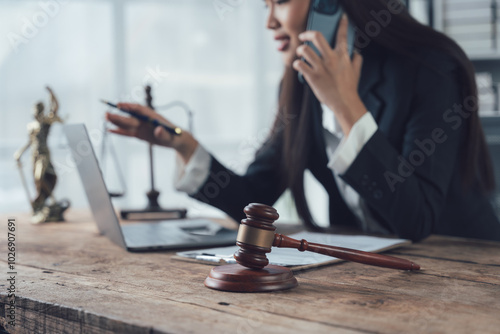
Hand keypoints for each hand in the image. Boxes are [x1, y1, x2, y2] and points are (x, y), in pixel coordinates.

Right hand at [105, 103, 197, 162]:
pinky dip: (119, 132)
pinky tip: (109, 130)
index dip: (129, 106)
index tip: (120, 105)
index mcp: (152, 116)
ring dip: (116, 121)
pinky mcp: (139, 134)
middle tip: (106, 113)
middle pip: (130, 116)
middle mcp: (144, 120)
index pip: (139, 109)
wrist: (175, 140)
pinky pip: (127, 133)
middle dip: (119, 114)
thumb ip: (163, 133)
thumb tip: (157, 129)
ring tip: (104, 117)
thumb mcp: (170, 136)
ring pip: (126, 124)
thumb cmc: (174, 136)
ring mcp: (141, 127)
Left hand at [293, 15, 366, 135]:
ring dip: (300, 50)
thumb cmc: (350, 88)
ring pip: (305, 50)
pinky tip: (299, 65)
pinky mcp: (312, 77)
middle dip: (307, 33)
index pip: (342, 35)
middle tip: (303, 36)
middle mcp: (331, 59)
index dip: (342, 24)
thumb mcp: (356, 71)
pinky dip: (297, 63)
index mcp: (342, 56)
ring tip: (301, 53)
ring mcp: (321, 68)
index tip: (342, 18)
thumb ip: (356, 59)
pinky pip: (299, 65)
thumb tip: (355, 52)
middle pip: (317, 37)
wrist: (344, 103)